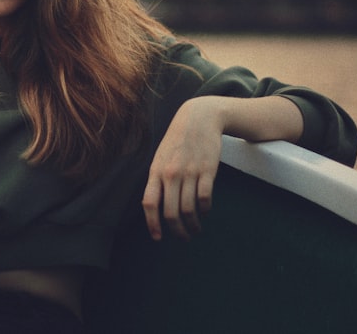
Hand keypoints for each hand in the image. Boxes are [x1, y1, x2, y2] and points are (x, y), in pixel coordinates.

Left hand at [142, 97, 224, 240]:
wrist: (199, 118)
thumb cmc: (177, 140)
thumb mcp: (160, 157)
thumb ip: (157, 179)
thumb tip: (154, 206)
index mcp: (156, 171)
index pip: (149, 203)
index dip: (152, 223)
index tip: (158, 238)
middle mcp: (171, 173)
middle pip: (171, 212)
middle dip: (177, 231)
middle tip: (183, 238)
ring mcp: (189, 172)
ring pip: (189, 209)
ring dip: (193, 225)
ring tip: (195, 229)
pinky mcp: (207, 170)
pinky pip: (205, 198)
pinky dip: (205, 210)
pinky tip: (205, 211)